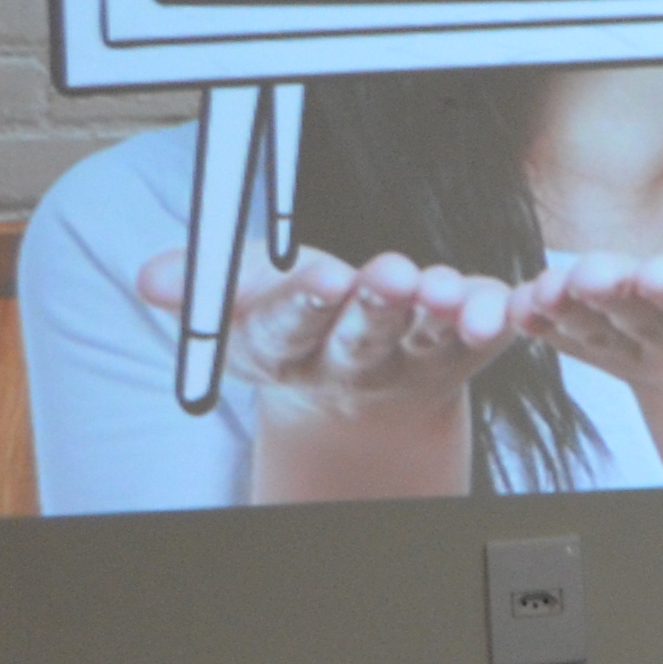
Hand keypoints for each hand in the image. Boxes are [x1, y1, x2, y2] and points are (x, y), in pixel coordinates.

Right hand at [145, 243, 522, 414]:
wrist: (357, 389)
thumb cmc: (297, 317)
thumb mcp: (243, 300)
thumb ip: (204, 283)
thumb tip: (152, 278)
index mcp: (286, 347)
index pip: (288, 328)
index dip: (304, 305)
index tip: (322, 278)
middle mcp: (350, 360)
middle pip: (363, 334)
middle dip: (377, 304)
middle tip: (390, 274)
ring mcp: (411, 358)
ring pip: (427, 336)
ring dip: (439, 311)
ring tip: (444, 286)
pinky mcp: (467, 350)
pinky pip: (487, 337)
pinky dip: (498, 318)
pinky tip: (509, 301)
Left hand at [519, 207, 662, 482]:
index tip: (662, 275)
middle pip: (656, 319)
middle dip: (621, 294)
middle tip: (592, 274)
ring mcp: (649, 352)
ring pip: (608, 331)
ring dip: (575, 309)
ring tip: (551, 287)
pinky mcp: (608, 349)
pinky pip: (573, 340)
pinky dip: (545, 325)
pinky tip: (522, 306)